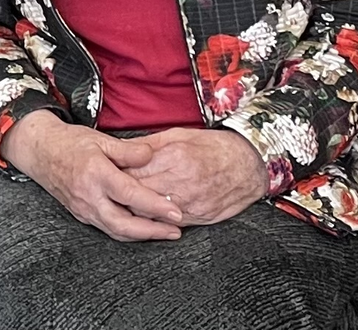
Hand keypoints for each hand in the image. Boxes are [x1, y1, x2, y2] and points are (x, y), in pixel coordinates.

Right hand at [0, 112, 183, 241]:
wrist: (39, 152)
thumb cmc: (70, 143)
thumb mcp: (100, 139)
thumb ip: (128, 150)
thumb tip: (151, 155)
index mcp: (95, 174)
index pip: (130, 195)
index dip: (155, 205)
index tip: (176, 211)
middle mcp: (88, 196)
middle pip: (123, 224)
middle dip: (152, 231)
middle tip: (176, 230)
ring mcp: (83, 208)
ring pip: (116, 231)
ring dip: (142, 235)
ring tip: (166, 233)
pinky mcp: (81, 214)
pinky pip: (108, 228)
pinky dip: (128, 231)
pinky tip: (143, 228)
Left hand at [123, 128, 268, 226]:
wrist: (251, 165)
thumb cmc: (215, 146)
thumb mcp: (179, 134)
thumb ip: (148, 144)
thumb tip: (120, 148)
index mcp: (174, 157)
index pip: (133, 171)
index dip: (116, 174)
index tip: (106, 174)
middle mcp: (182, 182)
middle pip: (139, 194)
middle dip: (122, 194)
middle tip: (109, 192)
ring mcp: (192, 202)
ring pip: (151, 213)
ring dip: (136, 210)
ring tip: (124, 204)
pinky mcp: (200, 216)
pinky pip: (170, 222)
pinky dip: (156, 220)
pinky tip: (148, 213)